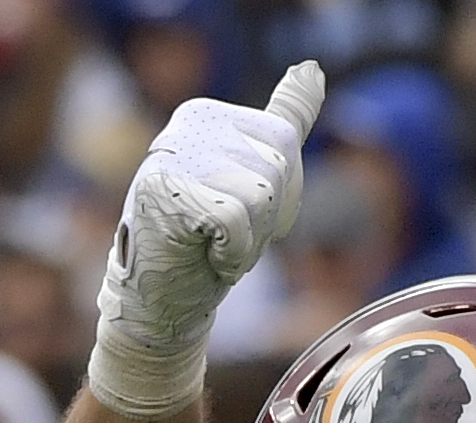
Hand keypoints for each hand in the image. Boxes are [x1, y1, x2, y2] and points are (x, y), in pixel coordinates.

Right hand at [88, 60, 325, 418]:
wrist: (161, 302)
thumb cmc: (208, 246)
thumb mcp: (257, 180)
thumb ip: (284, 123)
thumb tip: (314, 68)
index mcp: (209, 115)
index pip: (284, 141)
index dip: (281, 196)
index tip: (241, 215)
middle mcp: (187, 123)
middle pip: (276, 167)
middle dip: (264, 220)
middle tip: (222, 237)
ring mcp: (172, 153)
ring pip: (260, 193)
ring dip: (248, 239)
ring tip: (212, 246)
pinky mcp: (164, 190)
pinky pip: (235, 219)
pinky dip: (232, 252)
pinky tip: (204, 255)